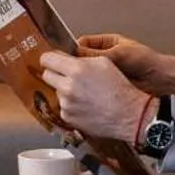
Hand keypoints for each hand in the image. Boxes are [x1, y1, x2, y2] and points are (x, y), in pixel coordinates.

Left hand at [38, 52, 152, 144]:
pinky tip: (85, 104)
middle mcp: (68, 87)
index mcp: (76, 70)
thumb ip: (82, 58)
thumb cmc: (119, 89)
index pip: (47, 59)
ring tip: (84, 92)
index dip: (49, 58)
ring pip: (56, 91)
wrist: (127, 114)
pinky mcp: (68, 117)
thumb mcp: (103, 62)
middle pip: (47, 75)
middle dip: (55, 72)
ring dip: (65, 90)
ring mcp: (66, 104)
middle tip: (66, 74)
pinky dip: (70, 104)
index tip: (51, 59)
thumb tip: (68, 57)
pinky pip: (63, 106)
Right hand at [78, 33, 166, 90]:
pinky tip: (89, 90)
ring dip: (85, 78)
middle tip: (71, 71)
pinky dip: (91, 88)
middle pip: (83, 60)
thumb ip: (96, 54)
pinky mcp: (108, 85)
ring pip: (88, 74)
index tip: (68, 56)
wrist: (160, 78)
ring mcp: (106, 72)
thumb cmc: (145, 60)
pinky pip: (95, 86)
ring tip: (81, 81)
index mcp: (106, 43)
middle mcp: (104, 56)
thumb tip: (75, 53)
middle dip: (78, 65)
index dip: (75, 49)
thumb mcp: (119, 53)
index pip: (83, 43)